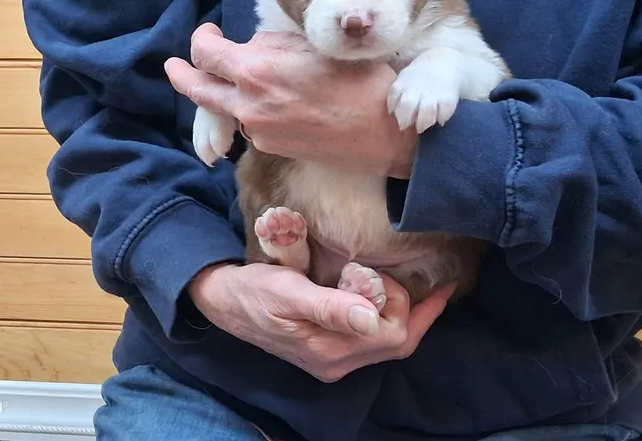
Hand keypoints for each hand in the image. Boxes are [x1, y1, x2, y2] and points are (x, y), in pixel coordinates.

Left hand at [165, 23, 416, 177]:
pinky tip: (276, 104)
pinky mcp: (272, 148)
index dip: (201, 40)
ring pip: (227, 108)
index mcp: (256, 70)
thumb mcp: (314, 46)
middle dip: (181, 75)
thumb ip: (273, 45)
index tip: (208, 34)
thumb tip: (251, 47)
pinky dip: (252, 112)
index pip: (205, 53)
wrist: (385, 133)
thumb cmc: (359, 81)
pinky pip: (250, 125)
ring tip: (238, 82)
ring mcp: (258, 131)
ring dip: (226, 93)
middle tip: (173, 66)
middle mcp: (248, 104)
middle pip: (197, 89)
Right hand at [188, 262, 453, 381]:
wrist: (224, 301)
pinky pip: (369, 342)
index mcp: (329, 350)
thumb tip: (370, 318)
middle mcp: (336, 363)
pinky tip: (384, 299)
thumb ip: (330, 307)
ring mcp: (331, 361)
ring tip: (404, 285)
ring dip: (401, 316)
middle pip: (396, 345)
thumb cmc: (255, 290)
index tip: (417, 277)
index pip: (393, 336)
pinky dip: (385, 320)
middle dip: (413, 312)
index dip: (411, 306)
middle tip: (414, 279)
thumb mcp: (290, 291)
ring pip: (385, 345)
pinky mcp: (325, 352)